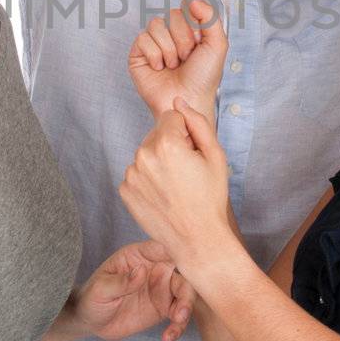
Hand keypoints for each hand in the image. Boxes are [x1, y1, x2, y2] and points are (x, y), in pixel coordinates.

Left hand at [73, 240, 195, 340]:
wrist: (92, 321)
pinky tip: (168, 337)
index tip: (183, 262)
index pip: (161, 248)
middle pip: (181, 270)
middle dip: (186, 285)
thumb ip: (120, 281)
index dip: (176, 252)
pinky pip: (179, 315)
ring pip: (185, 292)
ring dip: (186, 306)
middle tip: (182, 305)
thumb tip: (141, 271)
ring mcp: (161, 288)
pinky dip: (178, 326)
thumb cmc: (92, 298)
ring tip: (178, 320)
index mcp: (139, 256)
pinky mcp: (164, 308)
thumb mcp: (100, 289)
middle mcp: (155, 269)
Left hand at [119, 100, 235, 278]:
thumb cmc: (210, 198)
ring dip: (158, 162)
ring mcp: (131, 174)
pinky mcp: (125, 190)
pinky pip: (137, 173)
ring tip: (175, 186)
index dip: (186, 133)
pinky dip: (148, 179)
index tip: (193, 154)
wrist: (197, 239)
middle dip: (170, 145)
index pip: (172, 117)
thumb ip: (197, 122)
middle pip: (157, 134)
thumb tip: (179, 101)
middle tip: (186, 173)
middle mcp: (143, 156)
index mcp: (166, 143)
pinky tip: (163, 194)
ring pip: (146, 154)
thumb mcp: (215, 155)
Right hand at [128, 0, 227, 117]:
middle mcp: (170, 32)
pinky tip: (159, 68)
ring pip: (156, 25)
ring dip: (169, 49)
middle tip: (187, 57)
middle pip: (172, 14)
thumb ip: (209, 16)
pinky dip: (155, 55)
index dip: (194, 23)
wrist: (188, 100)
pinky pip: (142, 39)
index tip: (199, 41)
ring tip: (174, 65)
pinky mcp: (138, 54)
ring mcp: (153, 42)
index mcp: (189, 27)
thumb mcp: (217, 44)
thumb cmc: (204, 76)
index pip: (187, 6)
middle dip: (183, 38)